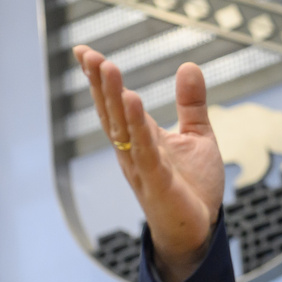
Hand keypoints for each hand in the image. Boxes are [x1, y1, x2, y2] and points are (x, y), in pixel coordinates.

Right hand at [73, 45, 224, 281]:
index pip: (116, 103)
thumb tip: (188, 65)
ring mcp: (142, 167)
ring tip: (108, 67)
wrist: (198, 230)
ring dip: (114, 97)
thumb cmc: (192, 187)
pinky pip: (145, 152)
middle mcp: (133, 150)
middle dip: (100, 83)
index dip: (100, 78)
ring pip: (123, 128)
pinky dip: (137, 128)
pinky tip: (133, 102)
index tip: (83, 52)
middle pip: (112, 112)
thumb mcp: (196, 136)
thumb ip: (191, 103)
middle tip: (88, 54)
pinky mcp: (158, 182)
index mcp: (140, 137)